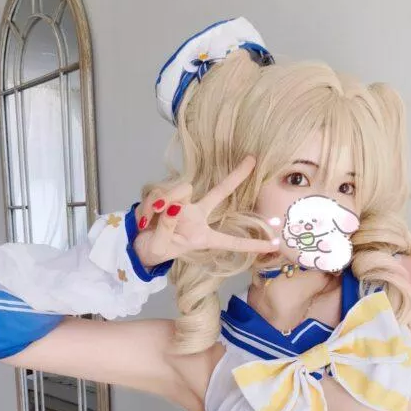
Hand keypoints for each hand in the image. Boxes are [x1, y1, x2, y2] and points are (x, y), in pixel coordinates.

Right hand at [133, 155, 278, 266]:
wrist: (135, 245)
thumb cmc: (153, 251)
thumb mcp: (160, 246)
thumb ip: (167, 226)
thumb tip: (174, 205)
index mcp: (202, 236)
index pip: (231, 241)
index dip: (253, 244)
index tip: (275, 245)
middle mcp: (197, 216)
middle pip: (220, 192)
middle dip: (235, 176)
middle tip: (252, 160)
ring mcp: (183, 204)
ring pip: (178, 192)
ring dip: (160, 205)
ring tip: (148, 222)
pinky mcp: (167, 196)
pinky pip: (160, 193)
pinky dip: (148, 206)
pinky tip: (144, 218)